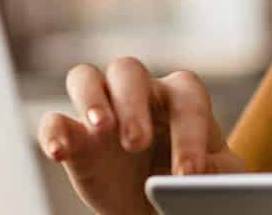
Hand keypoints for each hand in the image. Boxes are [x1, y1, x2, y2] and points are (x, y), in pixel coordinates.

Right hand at [37, 57, 247, 214]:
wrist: (160, 205)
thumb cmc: (195, 182)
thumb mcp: (218, 178)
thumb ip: (217, 173)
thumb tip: (197, 178)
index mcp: (181, 98)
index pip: (185, 98)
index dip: (188, 133)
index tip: (189, 175)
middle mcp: (139, 94)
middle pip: (128, 70)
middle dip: (132, 103)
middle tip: (137, 142)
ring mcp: (102, 111)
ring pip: (85, 77)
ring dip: (90, 99)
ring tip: (101, 129)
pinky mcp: (75, 138)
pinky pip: (54, 122)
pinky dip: (53, 133)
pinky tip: (59, 154)